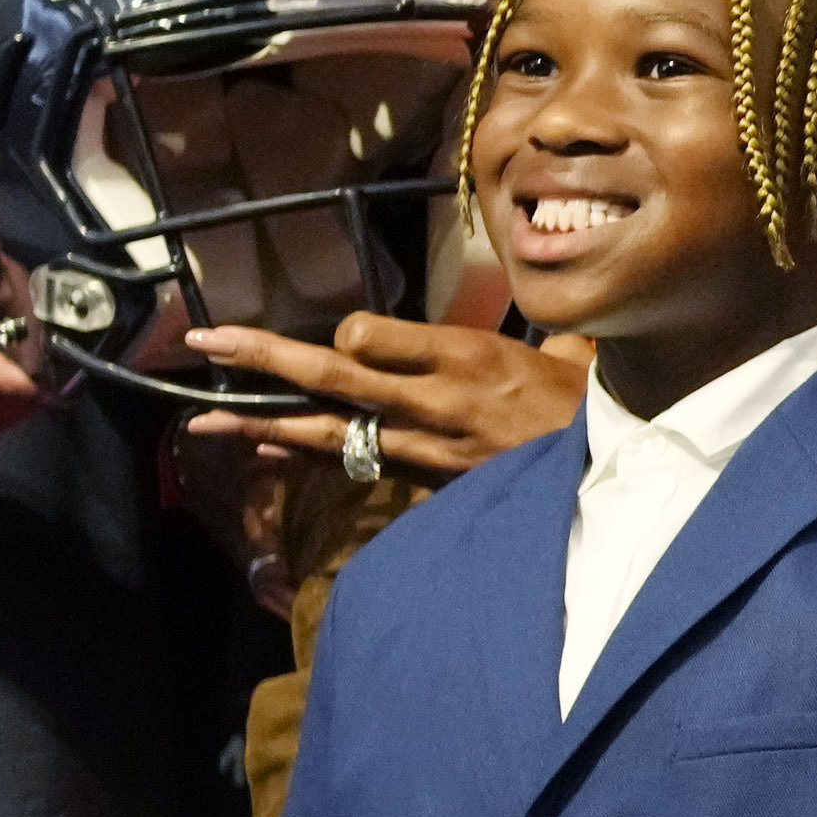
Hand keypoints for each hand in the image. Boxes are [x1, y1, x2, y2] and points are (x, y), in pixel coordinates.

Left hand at [179, 310, 586, 483]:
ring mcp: (426, 451)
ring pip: (329, 432)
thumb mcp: (550, 351)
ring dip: (263, 422)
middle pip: (333, 376)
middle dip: (265, 357)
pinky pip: (353, 466)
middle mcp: (435, 402)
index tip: (341, 338)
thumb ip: (497, 340)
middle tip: (207, 342)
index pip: (370, 338)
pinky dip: (305, 457)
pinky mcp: (427, 486)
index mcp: (466, 356)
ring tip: (205, 418)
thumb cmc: (584, 407)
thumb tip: (441, 329)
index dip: (343, 336)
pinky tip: (264, 451)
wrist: (612, 478)